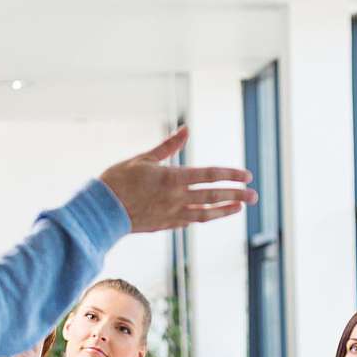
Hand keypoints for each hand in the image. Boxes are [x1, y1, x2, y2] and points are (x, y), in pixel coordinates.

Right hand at [100, 127, 256, 233]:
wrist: (101, 210)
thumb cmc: (119, 180)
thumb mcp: (144, 158)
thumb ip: (169, 146)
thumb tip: (186, 130)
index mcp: (173, 178)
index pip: (210, 175)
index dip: (231, 176)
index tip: (247, 176)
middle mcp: (177, 198)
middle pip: (213, 196)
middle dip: (236, 195)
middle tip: (255, 196)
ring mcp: (172, 214)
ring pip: (205, 214)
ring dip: (224, 210)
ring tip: (239, 207)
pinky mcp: (165, 226)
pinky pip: (188, 221)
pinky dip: (201, 216)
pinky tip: (208, 214)